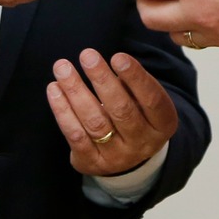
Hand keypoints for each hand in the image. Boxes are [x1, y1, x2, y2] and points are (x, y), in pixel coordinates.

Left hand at [45, 49, 179, 176]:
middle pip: (121, 110)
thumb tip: (110, 63)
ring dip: (76, 91)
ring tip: (63, 68)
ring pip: (95, 122)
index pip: (152, 100)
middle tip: (87, 55)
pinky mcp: (91, 163)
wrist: (127, 156)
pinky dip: (62, 110)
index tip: (118, 56)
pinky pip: (75, 135)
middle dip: (102, 80)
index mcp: (163, 124)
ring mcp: (117, 157)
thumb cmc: (136, 114)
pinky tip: (54, 89)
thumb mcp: (145, 101)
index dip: (136, 78)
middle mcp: (142, 144)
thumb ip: (133, 84)